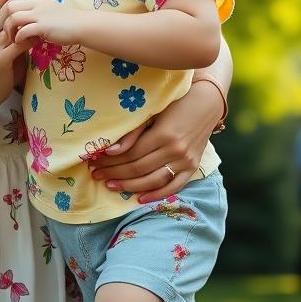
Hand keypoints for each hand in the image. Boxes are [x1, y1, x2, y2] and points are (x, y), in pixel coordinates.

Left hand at [1, 0, 83, 46]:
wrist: (83, 26)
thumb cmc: (65, 21)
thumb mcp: (48, 10)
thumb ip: (34, 10)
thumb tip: (20, 17)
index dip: (4, 8)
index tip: (3, 20)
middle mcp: (37, 3)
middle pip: (9, 3)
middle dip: (2, 18)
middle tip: (4, 30)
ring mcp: (40, 14)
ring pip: (13, 15)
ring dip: (8, 28)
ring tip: (11, 37)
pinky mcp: (44, 26)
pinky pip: (24, 29)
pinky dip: (18, 37)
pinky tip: (19, 42)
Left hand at [87, 80, 224, 202]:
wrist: (206, 103)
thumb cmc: (174, 103)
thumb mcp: (152, 111)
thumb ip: (133, 132)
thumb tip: (111, 150)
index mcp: (163, 134)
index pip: (131, 154)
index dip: (111, 160)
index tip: (94, 161)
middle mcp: (175, 150)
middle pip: (139, 168)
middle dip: (115, 173)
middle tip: (96, 174)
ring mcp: (186, 161)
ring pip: (153, 180)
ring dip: (129, 186)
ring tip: (110, 186)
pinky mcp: (193, 168)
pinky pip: (174, 187)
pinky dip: (156, 195)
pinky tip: (139, 198)